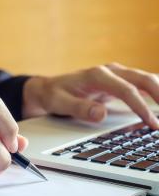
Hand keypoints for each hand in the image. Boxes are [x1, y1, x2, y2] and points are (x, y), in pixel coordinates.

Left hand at [23, 63, 158, 128]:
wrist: (49, 88)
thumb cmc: (54, 95)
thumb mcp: (60, 103)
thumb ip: (79, 108)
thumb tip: (101, 114)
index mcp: (97, 75)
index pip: (126, 90)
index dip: (141, 107)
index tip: (152, 123)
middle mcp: (108, 71)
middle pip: (142, 79)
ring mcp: (113, 75)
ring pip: (144, 79)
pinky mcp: (114, 82)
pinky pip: (138, 84)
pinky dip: (152, 91)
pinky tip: (158, 101)